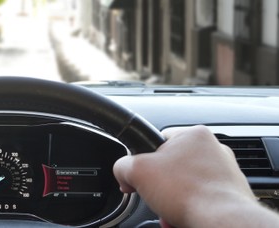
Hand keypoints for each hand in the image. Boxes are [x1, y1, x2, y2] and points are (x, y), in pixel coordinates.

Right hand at [113, 125, 273, 226]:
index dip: (143, 159)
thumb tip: (123, 172)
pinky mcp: (231, 193)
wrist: (221, 221)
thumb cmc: (188, 192)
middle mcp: (214, 149)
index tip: (141, 176)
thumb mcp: (137, 171)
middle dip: (161, 184)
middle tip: (155, 195)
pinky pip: (201, 198)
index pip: (158, 140)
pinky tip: (183, 216)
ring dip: (174, 199)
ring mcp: (225, 172)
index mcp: (194, 135)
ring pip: (187, 184)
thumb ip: (122, 165)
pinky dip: (190, 208)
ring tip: (170, 210)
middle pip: (172, 165)